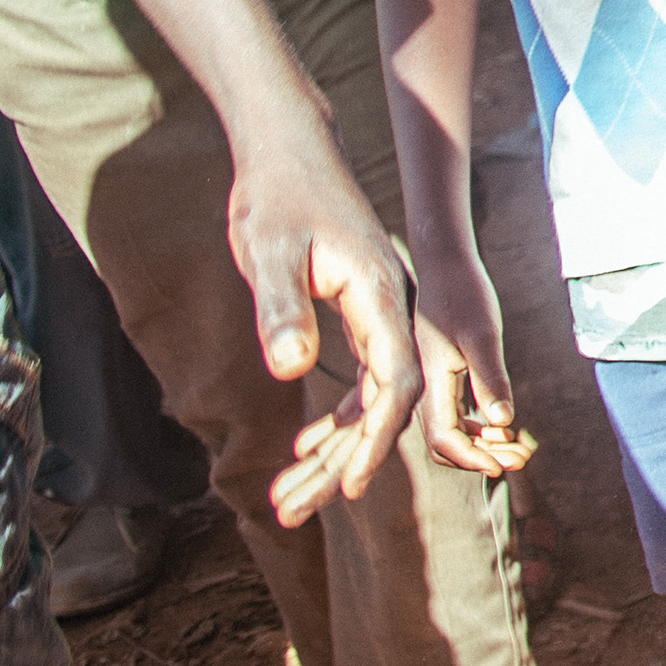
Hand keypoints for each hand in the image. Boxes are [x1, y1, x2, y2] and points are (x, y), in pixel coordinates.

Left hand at [227, 113, 421, 523]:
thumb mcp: (270, 252)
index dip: (375, 437)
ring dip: (334, 449)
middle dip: (342, 462)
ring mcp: (377, 311)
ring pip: (372, 395)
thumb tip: (288, 371)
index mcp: (382, 296)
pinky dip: (338, 418)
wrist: (288, 152)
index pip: (394, 380)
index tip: (347, 487)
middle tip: (289, 513)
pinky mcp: (357, 311)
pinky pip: (361, 378)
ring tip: (287, 499)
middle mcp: (391, 308)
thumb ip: (281, 310)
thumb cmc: (279, 196)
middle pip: (385, 400)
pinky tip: (304, 449)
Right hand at [403, 254, 535, 480]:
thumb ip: (490, 378)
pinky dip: (478, 426)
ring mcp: (431, 383)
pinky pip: (455, 413)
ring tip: (519, 449)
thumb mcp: (482, 334)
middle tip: (521, 461)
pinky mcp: (441, 374)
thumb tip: (503, 422)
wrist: (446, 265)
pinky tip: (503, 426)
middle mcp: (424, 388)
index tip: (504, 467)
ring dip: (483, 444)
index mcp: (428, 382)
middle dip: (482, 457)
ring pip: (451, 429)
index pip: (444, 438)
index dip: (473, 458)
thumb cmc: (464, 295)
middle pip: (447, 441)